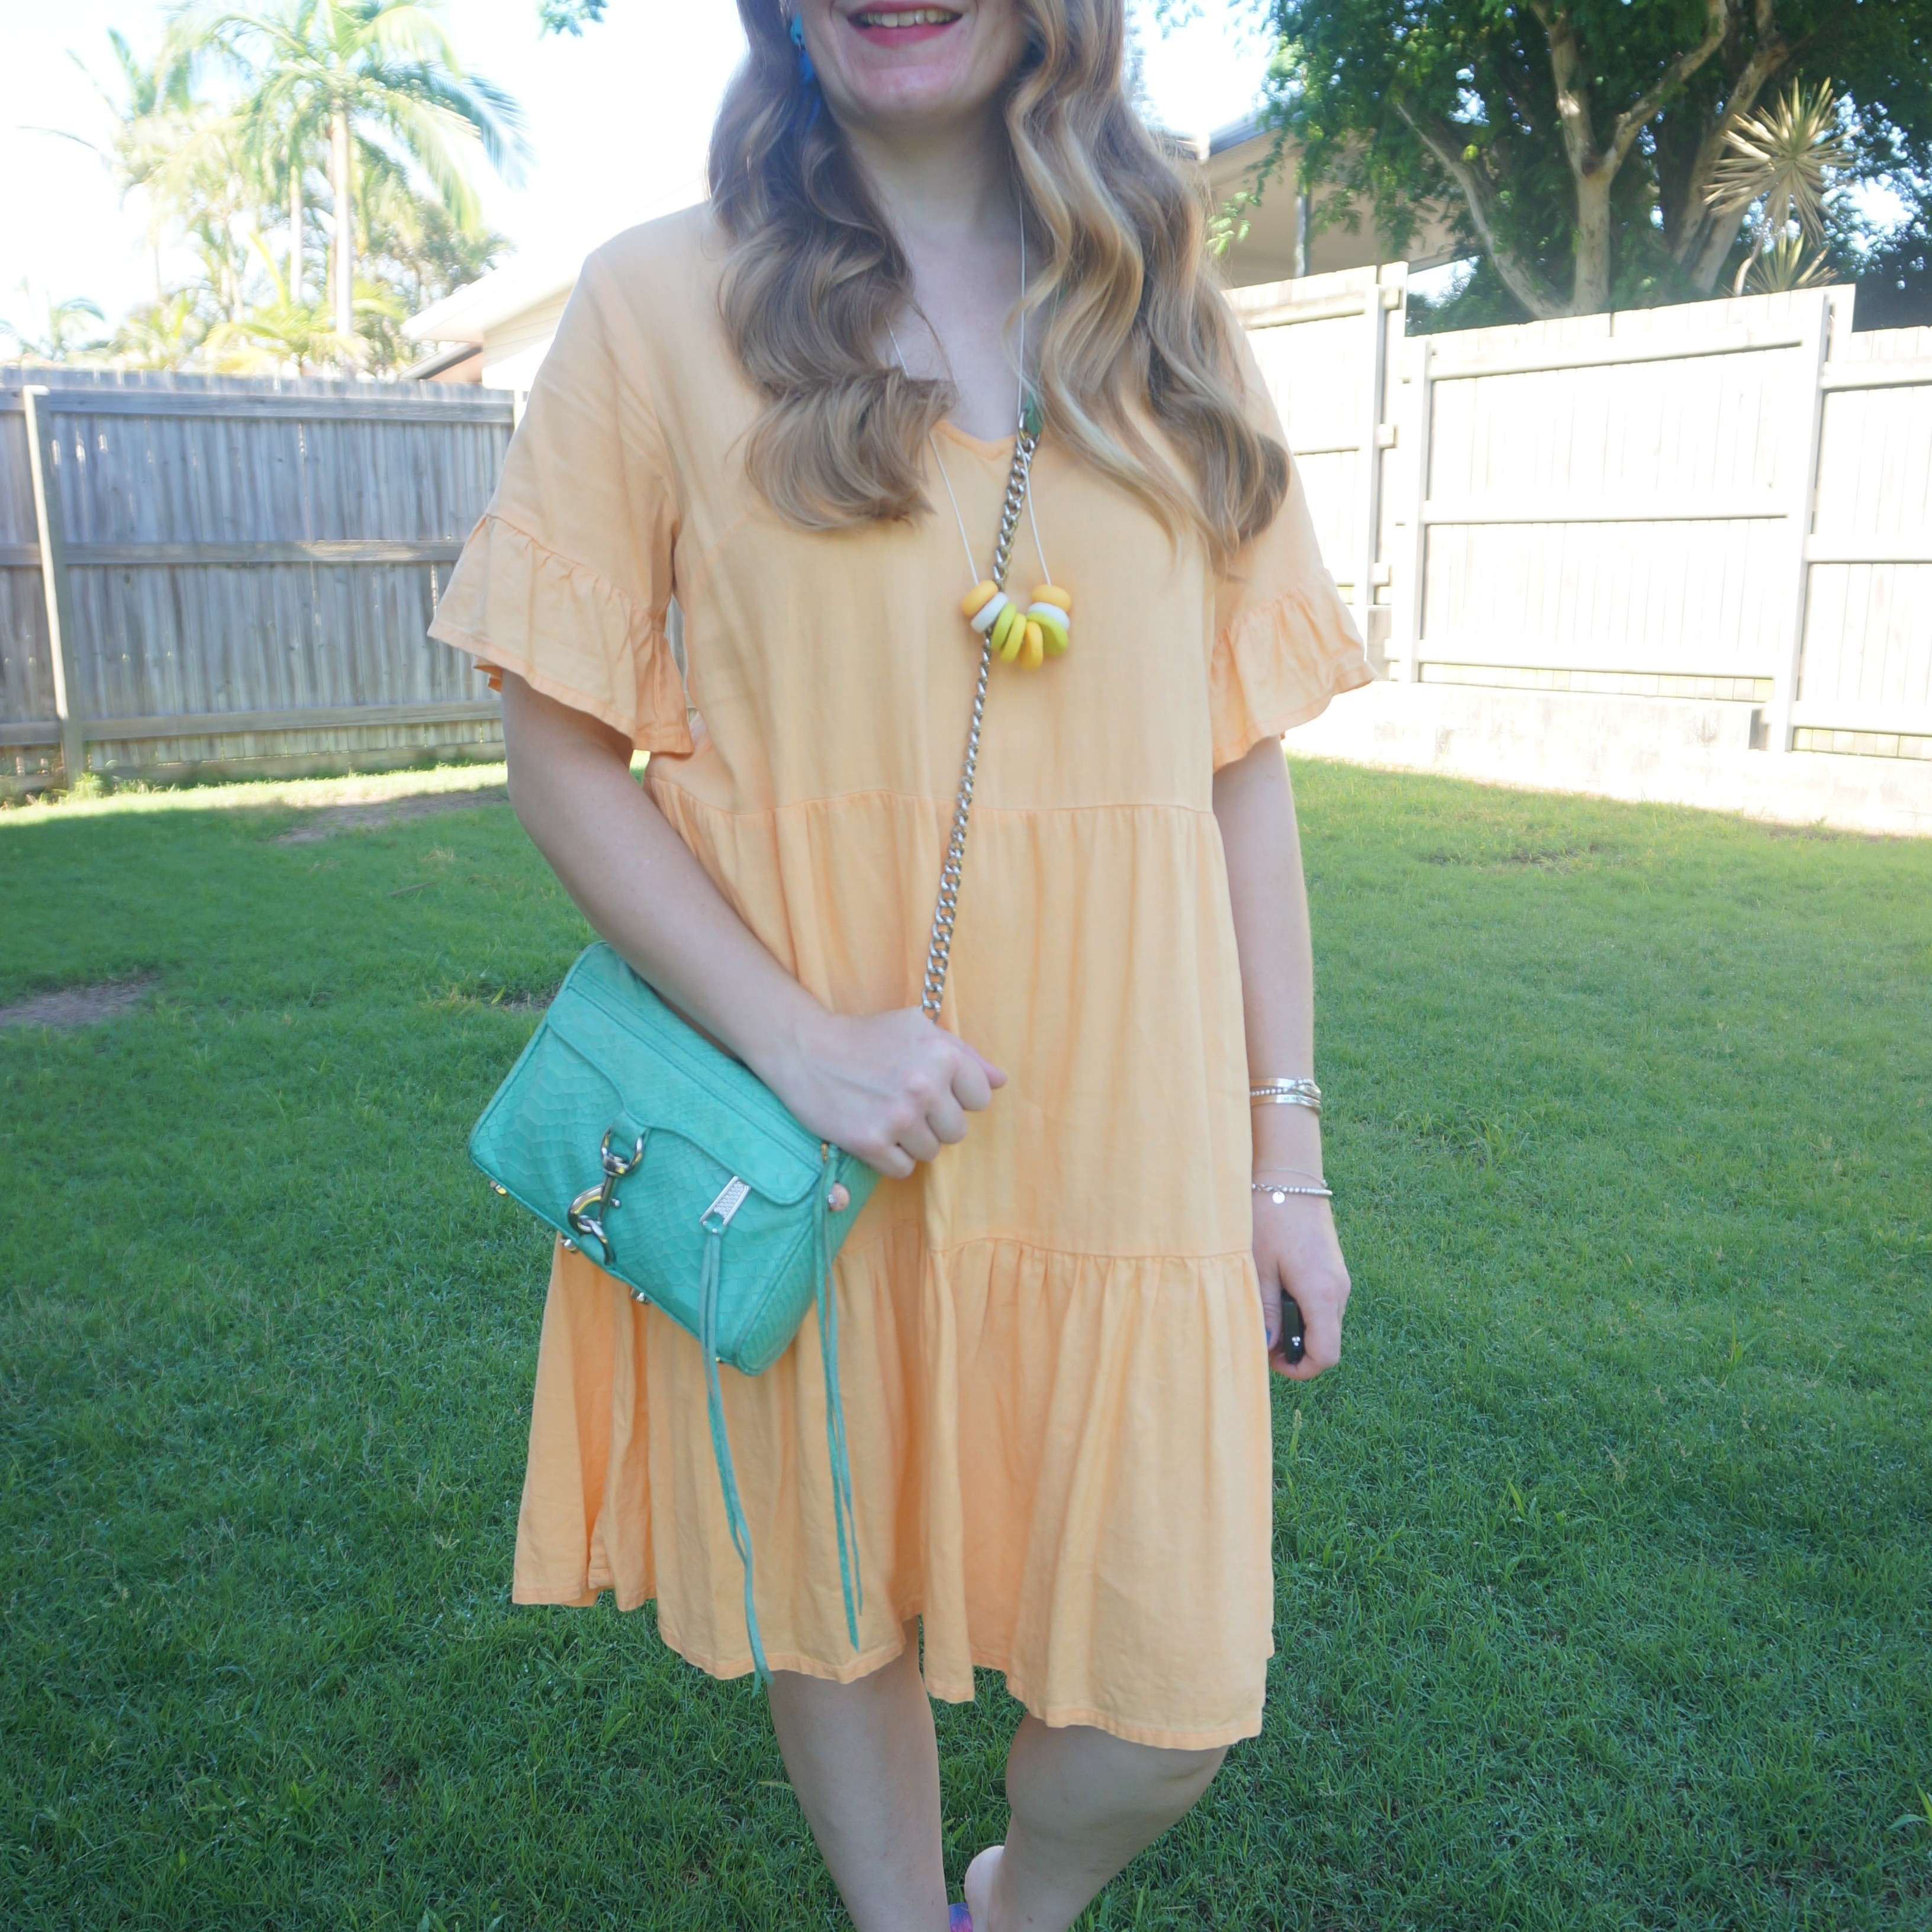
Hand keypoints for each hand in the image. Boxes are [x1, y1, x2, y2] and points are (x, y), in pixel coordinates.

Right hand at [764, 1006, 1006, 1178]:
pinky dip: (889, 1158)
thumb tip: (1001, 1082)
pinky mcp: (871, 1142)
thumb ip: (965, 1055)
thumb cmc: (867, 1038)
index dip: (956, 1097)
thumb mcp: (918, 1029)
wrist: (806, 1050)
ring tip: (886, 1114)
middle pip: (956, 1132)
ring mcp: (898, 1117)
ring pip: (931, 1153)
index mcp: (942, 1054)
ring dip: (911, 1141)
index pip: (980, 1099)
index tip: (930, 1087)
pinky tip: (873, 1130)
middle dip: (934, 1122)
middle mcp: (924, 1086)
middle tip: (903, 1102)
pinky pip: (903, 1169)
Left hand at [1253, 1190, 1349, 1378]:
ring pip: (1324, 1323)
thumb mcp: (1258, 1269)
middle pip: (1326, 1342)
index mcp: (1321, 1294)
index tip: (1271, 1359)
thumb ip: (1266, 1311)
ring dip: (1298, 1328)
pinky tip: (1278, 1292)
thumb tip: (1267, 1346)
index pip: (1325, 1355)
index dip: (1299, 1368)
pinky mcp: (1334, 1268)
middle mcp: (1339, 1290)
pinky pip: (1324, 1303)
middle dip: (1295, 1349)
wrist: (1289, 1177)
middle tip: (1262, 1334)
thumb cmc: (1269, 1219)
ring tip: (1266, 1310)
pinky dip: (1304, 1310)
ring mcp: (1340, 1278)